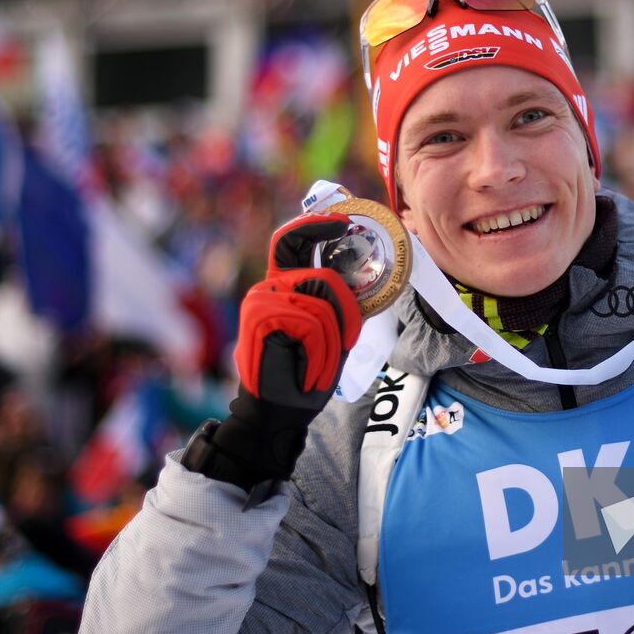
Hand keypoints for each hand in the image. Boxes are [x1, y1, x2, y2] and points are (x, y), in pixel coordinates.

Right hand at [234, 212, 362, 402]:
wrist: (279, 412)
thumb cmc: (306, 372)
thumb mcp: (332, 332)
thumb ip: (341, 303)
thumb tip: (372, 279)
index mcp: (283, 284)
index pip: (293, 240)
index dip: (315, 225)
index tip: (341, 221)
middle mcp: (269, 287)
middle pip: (322, 276)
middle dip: (342, 314)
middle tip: (338, 347)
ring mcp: (262, 299)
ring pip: (323, 301)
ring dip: (333, 341)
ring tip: (318, 366)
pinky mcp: (261, 315)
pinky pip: (312, 322)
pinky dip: (320, 351)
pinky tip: (308, 372)